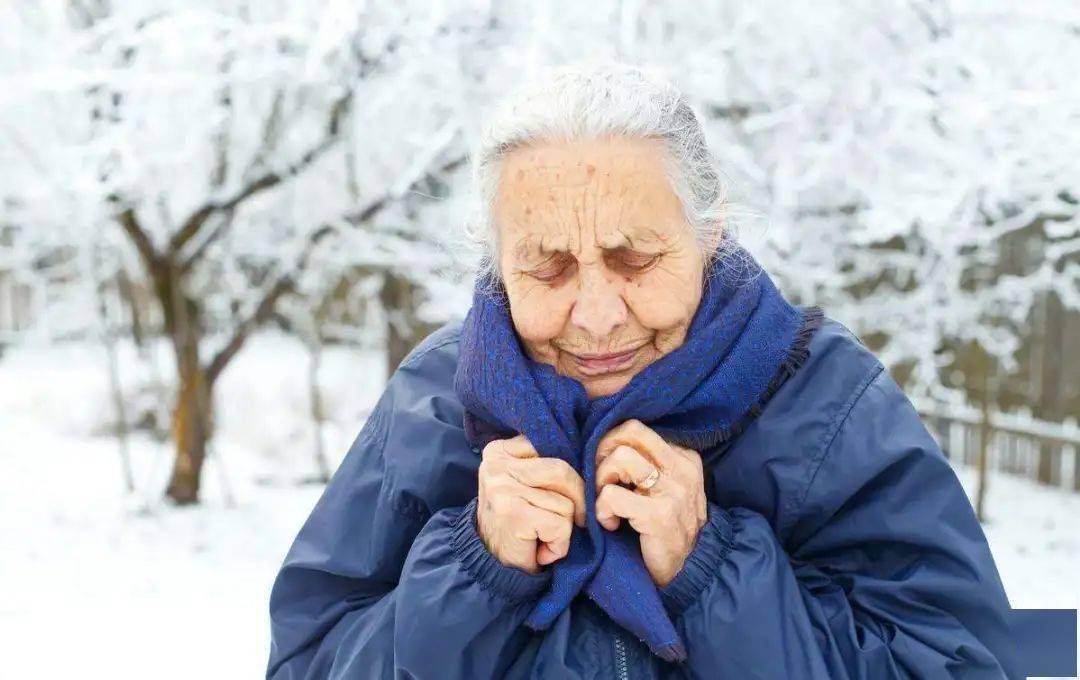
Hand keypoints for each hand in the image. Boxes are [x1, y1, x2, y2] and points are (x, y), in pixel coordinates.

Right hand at [476, 434, 586, 573]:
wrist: (492, 567)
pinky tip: (541, 549)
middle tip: (564, 522)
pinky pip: (560, 524)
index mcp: (499, 451)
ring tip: (542, 536)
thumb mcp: (525, 483)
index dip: (568, 476)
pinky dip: (559, 544)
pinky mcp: (514, 515)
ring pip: (565, 500)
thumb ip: (546, 464)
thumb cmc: (516, 523)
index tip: (558, 497)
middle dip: (575, 501)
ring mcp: (503, 489)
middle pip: (563, 471)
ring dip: (564, 527)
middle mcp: (496, 466)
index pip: (553, 447)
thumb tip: (591, 459)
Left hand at [594, 419, 707, 587]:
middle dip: (604, 452)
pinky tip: (612, 524)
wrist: (689, 570)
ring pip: (621, 457)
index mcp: (684, 456)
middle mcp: (682, 468)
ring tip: (608, 504)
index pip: (636, 428)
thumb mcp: (664, 487)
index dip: (611, 445)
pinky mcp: (659, 515)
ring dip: (602, 482)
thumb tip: (604, 441)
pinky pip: (612, 495)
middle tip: (603, 480)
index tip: (608, 470)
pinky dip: (602, 510)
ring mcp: (673, 491)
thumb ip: (646, 462)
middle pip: (630, 431)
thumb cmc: (666, 526)